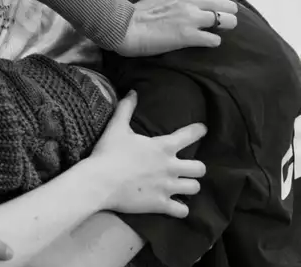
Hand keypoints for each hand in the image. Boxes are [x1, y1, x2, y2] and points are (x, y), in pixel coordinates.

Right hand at [86, 91, 206, 216]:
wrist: (100, 181)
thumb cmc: (108, 153)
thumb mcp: (116, 127)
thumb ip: (126, 108)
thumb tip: (133, 92)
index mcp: (163, 147)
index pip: (190, 135)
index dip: (198, 131)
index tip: (202, 130)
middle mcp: (171, 167)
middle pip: (200, 168)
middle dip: (196, 168)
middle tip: (187, 168)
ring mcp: (168, 187)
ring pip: (194, 188)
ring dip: (189, 186)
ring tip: (182, 186)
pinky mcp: (161, 204)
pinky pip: (182, 210)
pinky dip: (180, 209)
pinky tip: (175, 206)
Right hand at [116, 0, 238, 55]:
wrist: (124, 27)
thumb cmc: (140, 13)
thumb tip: (202, 2)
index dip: (220, 3)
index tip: (214, 10)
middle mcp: (192, 1)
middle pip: (230, 6)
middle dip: (227, 15)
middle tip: (218, 23)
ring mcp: (192, 18)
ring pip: (229, 21)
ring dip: (224, 28)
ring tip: (213, 32)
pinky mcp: (189, 36)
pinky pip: (215, 40)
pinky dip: (212, 42)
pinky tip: (203, 42)